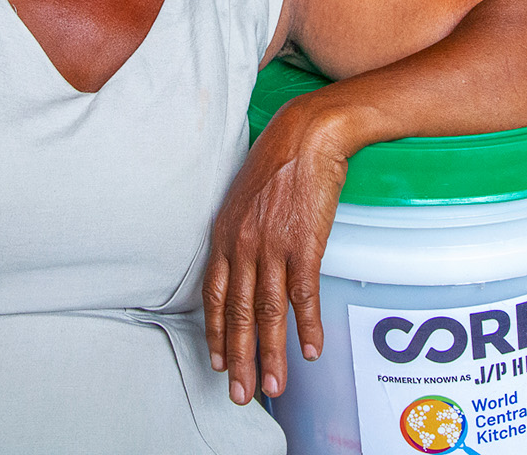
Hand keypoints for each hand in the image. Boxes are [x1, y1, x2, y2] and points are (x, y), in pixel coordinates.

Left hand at [203, 95, 347, 405]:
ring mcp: (272, 246)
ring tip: (273, 384)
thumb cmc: (278, 160)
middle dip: (239, 358)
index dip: (217, 331)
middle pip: (239, 313)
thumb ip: (240, 232)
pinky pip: (303, 295)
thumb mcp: (244, 197)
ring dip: (271, 354)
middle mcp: (242, 244)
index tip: (219, 361)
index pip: (215, 294)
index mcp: (224, 233)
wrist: (308, 133)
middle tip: (241, 393)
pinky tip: (310, 349)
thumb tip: (246, 261)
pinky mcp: (304, 244)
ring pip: (269, 312)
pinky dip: (307, 326)